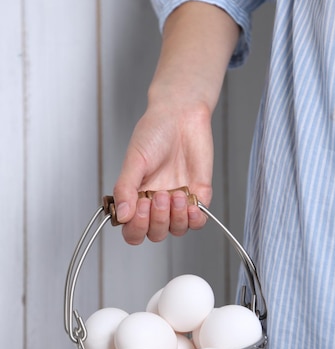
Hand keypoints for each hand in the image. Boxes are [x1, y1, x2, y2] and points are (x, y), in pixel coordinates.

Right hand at [113, 99, 212, 244]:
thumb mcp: (134, 160)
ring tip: (174, 194)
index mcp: (137, 197)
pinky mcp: (198, 195)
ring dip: (175, 218)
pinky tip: (190, 204)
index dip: (136, 226)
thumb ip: (126, 188)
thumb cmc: (155, 132)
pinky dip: (194, 218)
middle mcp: (157, 203)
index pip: (133, 229)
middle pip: (155, 234)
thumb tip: (121, 215)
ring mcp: (178, 201)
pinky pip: (197, 221)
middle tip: (159, 195)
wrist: (181, 115)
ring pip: (177, 230)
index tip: (140, 206)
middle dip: (157, 220)